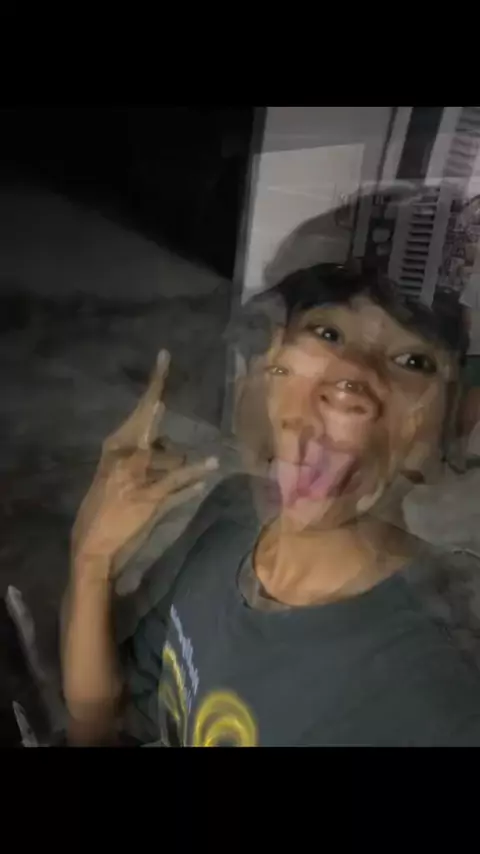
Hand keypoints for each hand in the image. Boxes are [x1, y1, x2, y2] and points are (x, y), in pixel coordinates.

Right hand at [71, 349, 217, 577]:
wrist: (91, 541)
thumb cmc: (106, 507)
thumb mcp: (120, 476)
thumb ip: (146, 458)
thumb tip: (175, 449)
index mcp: (115, 447)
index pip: (139, 411)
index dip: (155, 384)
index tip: (165, 358)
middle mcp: (123, 456)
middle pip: (148, 420)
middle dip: (158, 393)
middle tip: (166, 360)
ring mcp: (135, 476)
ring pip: (170, 456)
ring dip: (187, 464)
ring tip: (197, 472)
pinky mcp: (149, 498)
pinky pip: (178, 482)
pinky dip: (195, 476)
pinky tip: (209, 469)